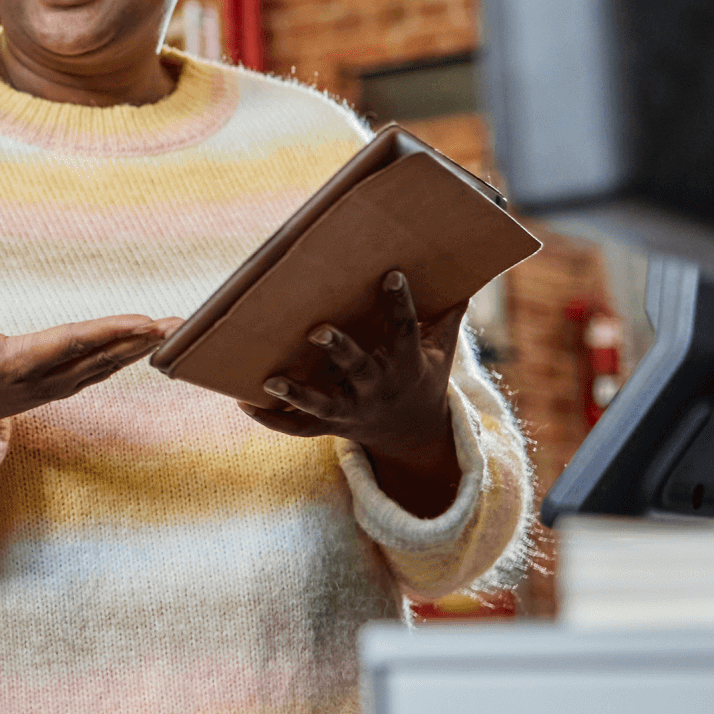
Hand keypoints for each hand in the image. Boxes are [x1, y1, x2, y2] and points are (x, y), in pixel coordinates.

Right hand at [0, 291, 180, 471]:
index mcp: (17, 364)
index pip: (71, 343)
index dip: (109, 332)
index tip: (143, 322)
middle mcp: (44, 379)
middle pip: (100, 357)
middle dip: (140, 340)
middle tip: (178, 326)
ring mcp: (55, 387)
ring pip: (106, 366)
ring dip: (141, 348)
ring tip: (175, 330)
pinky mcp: (60, 387)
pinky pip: (100, 370)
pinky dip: (127, 355)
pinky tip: (149, 343)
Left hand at [239, 269, 464, 517]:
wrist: (413, 438)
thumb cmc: (422, 379)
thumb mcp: (442, 354)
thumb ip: (448, 317)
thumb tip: (470, 277)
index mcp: (406, 365)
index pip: (405, 330)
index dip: (399, 303)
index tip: (392, 275)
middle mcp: (377, 388)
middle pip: (358, 368)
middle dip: (339, 350)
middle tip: (316, 330)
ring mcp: (351, 411)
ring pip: (322, 405)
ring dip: (296, 394)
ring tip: (271, 378)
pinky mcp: (330, 426)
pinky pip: (297, 428)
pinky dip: (271, 419)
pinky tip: (243, 403)